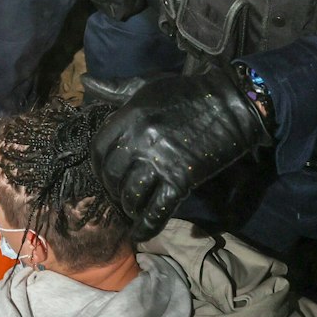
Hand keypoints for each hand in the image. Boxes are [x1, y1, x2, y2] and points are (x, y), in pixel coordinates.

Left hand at [95, 66, 271, 240]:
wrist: (231, 104)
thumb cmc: (186, 92)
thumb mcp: (147, 84)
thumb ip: (115, 88)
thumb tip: (85, 81)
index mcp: (129, 116)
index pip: (98, 149)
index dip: (99, 166)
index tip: (107, 172)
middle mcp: (139, 141)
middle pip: (112, 176)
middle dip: (113, 189)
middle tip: (121, 193)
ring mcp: (160, 162)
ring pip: (131, 195)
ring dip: (129, 207)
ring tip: (133, 209)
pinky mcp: (181, 180)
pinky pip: (157, 210)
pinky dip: (146, 227)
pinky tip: (140, 234)